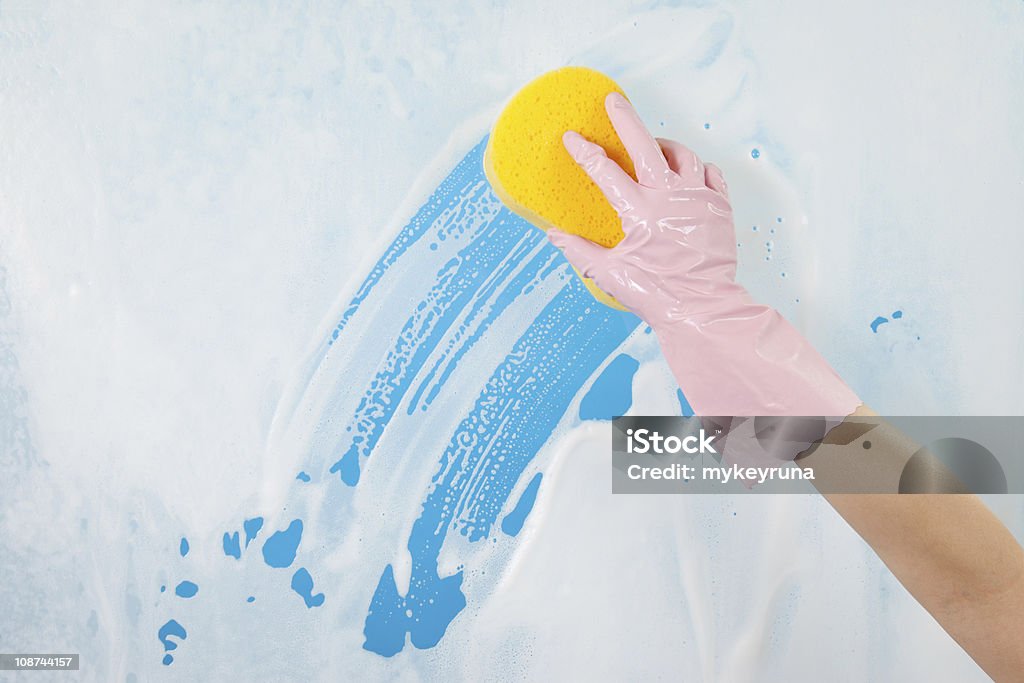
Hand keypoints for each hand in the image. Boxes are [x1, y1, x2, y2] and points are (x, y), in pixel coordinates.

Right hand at [548, 92, 744, 329]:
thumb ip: (579, 250)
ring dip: (664, 146)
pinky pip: (710, 172)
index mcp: (639, 211)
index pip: (605, 172)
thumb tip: (553, 234)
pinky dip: (696, 167)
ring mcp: (698, 199)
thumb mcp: (609, 274)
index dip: (585, 152)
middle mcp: (670, 197)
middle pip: (645, 145)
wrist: (702, 310)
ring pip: (682, 155)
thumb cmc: (655, 294)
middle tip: (614, 100)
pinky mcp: (719, 207)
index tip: (571, 137)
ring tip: (653, 146)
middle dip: (626, 119)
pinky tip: (686, 172)